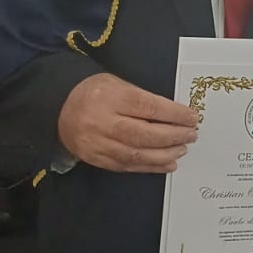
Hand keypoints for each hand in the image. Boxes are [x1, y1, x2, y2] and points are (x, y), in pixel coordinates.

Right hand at [56, 73, 198, 172]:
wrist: (60, 107)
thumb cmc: (95, 93)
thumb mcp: (118, 85)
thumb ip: (144, 100)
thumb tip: (176, 116)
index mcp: (110, 98)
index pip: (149, 108)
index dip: (174, 115)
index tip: (192, 117)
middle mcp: (103, 122)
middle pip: (145, 134)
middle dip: (173, 136)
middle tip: (191, 135)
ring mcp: (98, 144)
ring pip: (137, 154)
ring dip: (165, 155)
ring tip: (182, 149)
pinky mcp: (97, 159)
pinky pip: (128, 166)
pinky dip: (150, 167)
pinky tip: (167, 164)